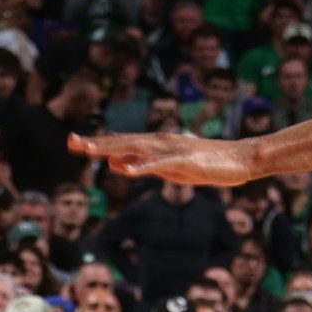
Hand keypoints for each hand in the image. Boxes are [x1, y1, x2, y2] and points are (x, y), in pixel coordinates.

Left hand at [69, 131, 259, 185]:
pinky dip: (144, 165)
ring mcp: (172, 150)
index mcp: (154, 145)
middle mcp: (160, 142)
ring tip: (90, 150)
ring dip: (113, 148)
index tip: (72, 142)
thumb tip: (115, 163)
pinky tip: (127, 169)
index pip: (121, 143)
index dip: (97, 143)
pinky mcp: (185, 160)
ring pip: (137, 148)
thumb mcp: (167, 168)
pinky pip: (161, 163)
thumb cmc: (205, 164)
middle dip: (97, 143)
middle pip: (123, 143)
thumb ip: (141, 165)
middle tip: (71, 142)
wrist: (240, 159)